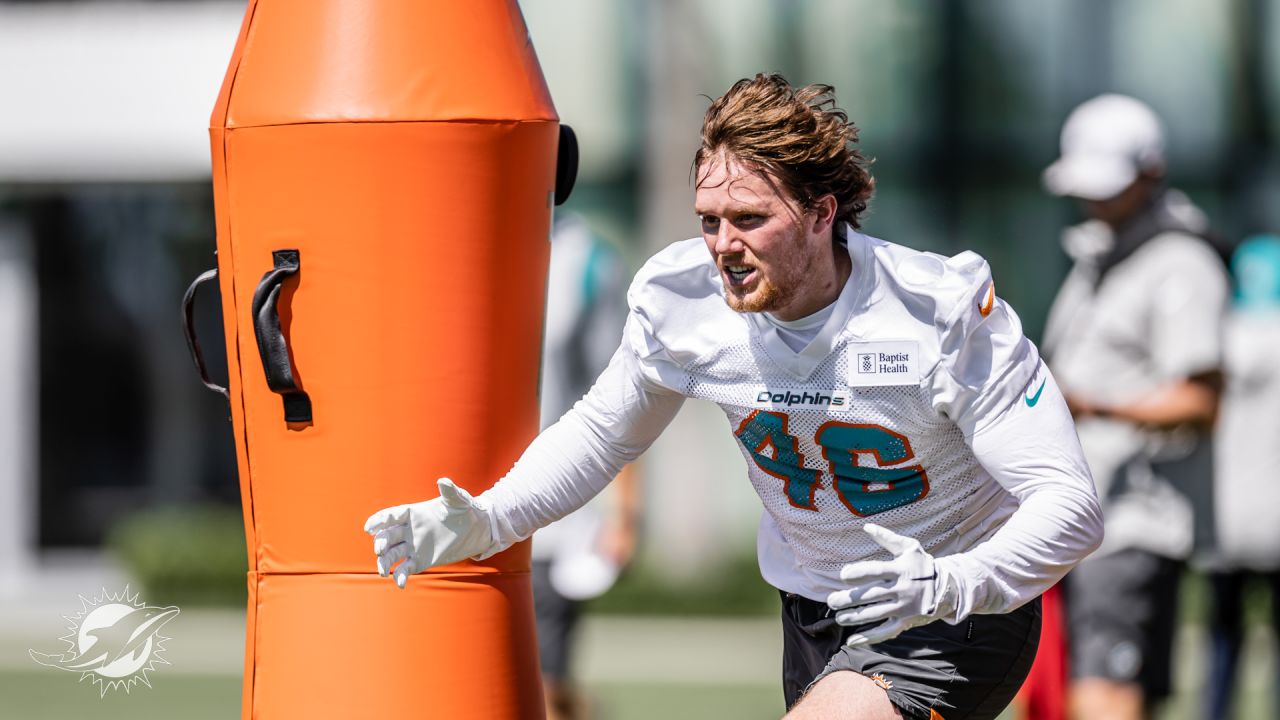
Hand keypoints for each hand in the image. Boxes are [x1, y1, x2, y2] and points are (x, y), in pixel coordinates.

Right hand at [363, 478, 492, 588]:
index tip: (369, 528)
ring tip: (383, 572)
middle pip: (387, 536)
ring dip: (384, 562)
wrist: (475, 529)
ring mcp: (411, 546)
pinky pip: (405, 568)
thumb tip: (443, 481)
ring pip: (391, 555)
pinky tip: (401, 583)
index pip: (391, 516)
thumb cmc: (464, 509)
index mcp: (412, 513)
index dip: (379, 521)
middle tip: (379, 550)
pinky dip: (400, 576)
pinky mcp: (419, 561)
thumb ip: (450, 492)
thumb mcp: (458, 500)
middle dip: (381, 542)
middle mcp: (408, 530)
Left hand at [826, 523, 943, 645]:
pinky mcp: (906, 622)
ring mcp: (904, 608)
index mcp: (901, 569)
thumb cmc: (922, 565)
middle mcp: (902, 589)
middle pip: (872, 595)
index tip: (843, 576)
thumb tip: (866, 527)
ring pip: (875, 614)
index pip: (876, 571)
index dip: (858, 573)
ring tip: (839, 618)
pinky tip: (853, 640)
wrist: (949, 588)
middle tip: (832, 601)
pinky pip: (886, 632)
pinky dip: (869, 638)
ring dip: (855, 618)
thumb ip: (888, 538)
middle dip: (849, 599)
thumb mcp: (909, 548)